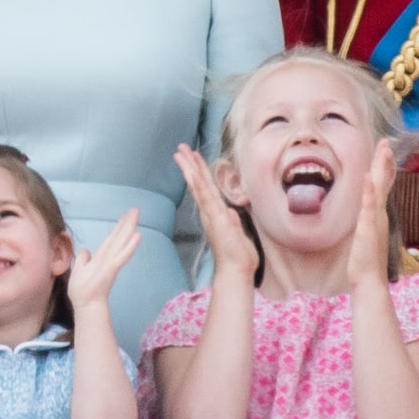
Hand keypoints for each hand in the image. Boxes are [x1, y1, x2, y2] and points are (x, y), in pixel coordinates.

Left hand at [68, 208, 140, 309]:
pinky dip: (130, 246)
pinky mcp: (112, 269)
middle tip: (136, 210)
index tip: (125, 216)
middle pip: (119, 237)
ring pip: (121, 243)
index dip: (118, 227)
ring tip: (136, 216)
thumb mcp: (79, 269)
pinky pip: (122, 256)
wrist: (85, 305)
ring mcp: (111, 263)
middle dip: (127, 223)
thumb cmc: (82, 290)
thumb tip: (85, 250)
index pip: (111, 239)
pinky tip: (137, 235)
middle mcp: (109, 258)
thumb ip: (83, 258)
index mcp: (101, 257)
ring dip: (129, 229)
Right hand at [173, 144, 257, 279]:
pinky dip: (197, 184)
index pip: (207, 188)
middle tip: (180, 148)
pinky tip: (191, 172)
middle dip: (190, 165)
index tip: (194, 157)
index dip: (200, 172)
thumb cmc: (238, 257)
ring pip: (198, 186)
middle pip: (198, 183)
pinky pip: (204, 197)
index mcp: (216, 214)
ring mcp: (211, 214)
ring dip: (190, 168)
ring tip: (180, 152)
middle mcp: (210, 212)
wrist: (236, 271)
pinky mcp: (214, 218)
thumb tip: (231, 213)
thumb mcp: (238, 234)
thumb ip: (233, 222)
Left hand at [348, 138, 395, 288]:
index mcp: (378, 215)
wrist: (370, 280)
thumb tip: (367, 215)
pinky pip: (369, 206)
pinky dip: (370, 190)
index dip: (385, 168)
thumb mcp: (366, 237)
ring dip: (381, 169)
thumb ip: (367, 224)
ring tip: (383, 150)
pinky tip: (369, 176)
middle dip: (385, 161)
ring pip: (379, 189)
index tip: (386, 151)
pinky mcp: (368, 228)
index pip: (383, 187)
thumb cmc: (366, 261)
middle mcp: (380, 215)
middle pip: (383, 182)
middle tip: (386, 142)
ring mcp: (375, 220)